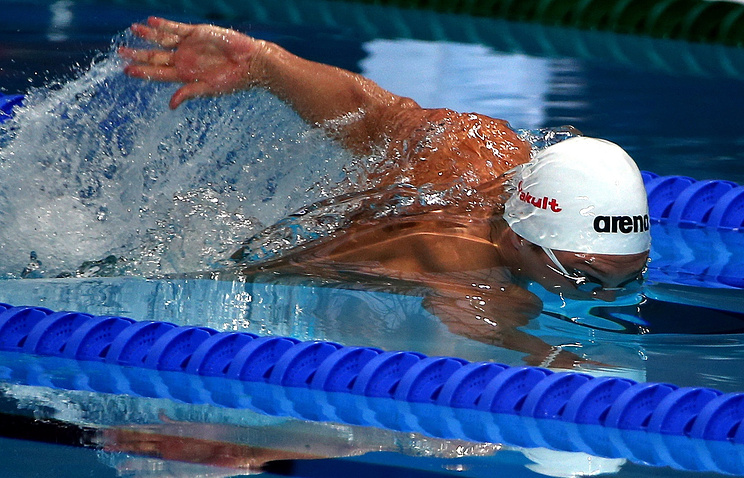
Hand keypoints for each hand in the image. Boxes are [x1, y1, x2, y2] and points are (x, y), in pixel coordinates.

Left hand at [119, 17, 265, 108]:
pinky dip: (164, 25)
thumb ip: (188, 93)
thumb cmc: (232, 80)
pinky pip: (177, 27)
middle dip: (138, 53)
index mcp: (184, 75)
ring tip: (133, 29)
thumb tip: (170, 105)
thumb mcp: (209, 89)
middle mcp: (184, 59)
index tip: (126, 70)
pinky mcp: (197, 32)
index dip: (142, 72)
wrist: (250, 63)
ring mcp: (189, 45)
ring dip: (148, 35)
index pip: (158, 73)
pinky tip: (152, 22)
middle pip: (156, 56)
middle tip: (120, 51)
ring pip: (163, 39)